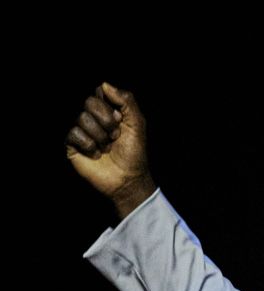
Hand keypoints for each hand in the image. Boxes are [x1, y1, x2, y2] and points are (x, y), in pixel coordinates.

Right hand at [65, 82, 155, 217]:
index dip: (110, 106)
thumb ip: (126, 101)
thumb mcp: (137, 124)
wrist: (127, 178)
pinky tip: (96, 154)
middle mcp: (92, 118)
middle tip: (115, 136)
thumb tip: (104, 84)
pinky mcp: (71, 144)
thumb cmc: (134, 153)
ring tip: (107, 148)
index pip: (99, 93)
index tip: (121, 121)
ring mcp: (80, 130)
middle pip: (89, 102)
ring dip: (100, 136)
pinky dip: (89, 146)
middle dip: (107, 121)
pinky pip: (73, 133)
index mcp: (107, 110)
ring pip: (81, 118)